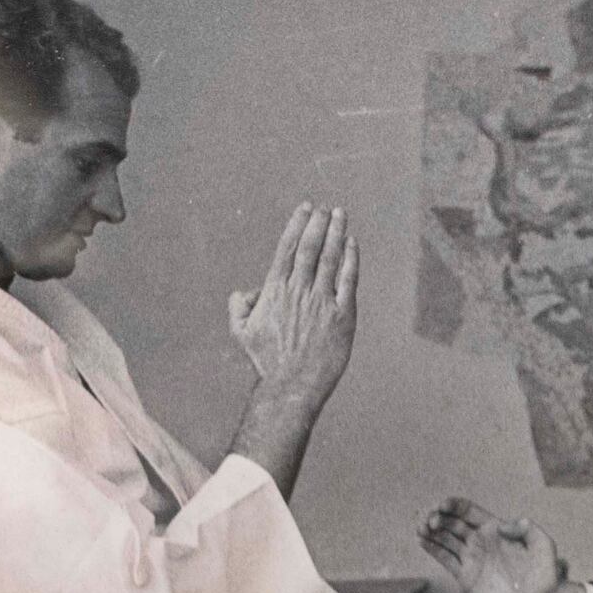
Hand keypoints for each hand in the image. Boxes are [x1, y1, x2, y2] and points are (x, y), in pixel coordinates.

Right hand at [227, 204, 360, 408]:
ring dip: (336, 233)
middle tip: (326, 207)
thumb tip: (247, 291)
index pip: (287, 248)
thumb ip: (239, 305)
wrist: (291, 385)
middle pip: (311, 247)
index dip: (297, 224)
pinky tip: (353, 244)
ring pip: (330, 258)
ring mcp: (322, 302)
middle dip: (319, 223)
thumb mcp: (240, 331)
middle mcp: (299, 291)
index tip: (306, 208)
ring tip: (341, 214)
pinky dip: (351, 259)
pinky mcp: (343, 316)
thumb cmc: (265, 361)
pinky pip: (348, 280)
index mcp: (275, 290)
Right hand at [420, 499, 578, 592]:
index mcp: (495, 528)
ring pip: (445, 540)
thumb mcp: (542, 543)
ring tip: (421, 528)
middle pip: (452, 523)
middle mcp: (480, 540)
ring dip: (431, 532)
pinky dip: (433, 550)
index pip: (468, 511)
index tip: (443, 505)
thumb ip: (525, 528)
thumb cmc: (544, 571)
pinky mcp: (466, 576)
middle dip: (438, 518)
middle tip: (431, 521)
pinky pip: (446, 560)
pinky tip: (422, 541)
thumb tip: (500, 525)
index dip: (454, 505)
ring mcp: (471, 557)